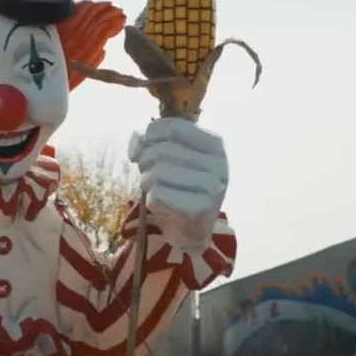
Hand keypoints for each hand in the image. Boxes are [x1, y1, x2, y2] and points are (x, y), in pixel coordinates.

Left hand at [128, 117, 227, 248]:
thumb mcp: (170, 158)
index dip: (150, 136)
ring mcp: (212, 187)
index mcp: (214, 144)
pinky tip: (161, 203)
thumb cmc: (180, 186)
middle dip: (144, 161)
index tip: (145, 148)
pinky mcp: (200, 209)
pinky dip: (151, 199)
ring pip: (158, 173)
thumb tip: (136, 139)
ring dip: (146, 181)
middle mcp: (218, 164)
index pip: (172, 127)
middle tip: (147, 173)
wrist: (192, 229)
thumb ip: (151, 143)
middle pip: (161, 151)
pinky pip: (159, 195)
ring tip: (153, 188)